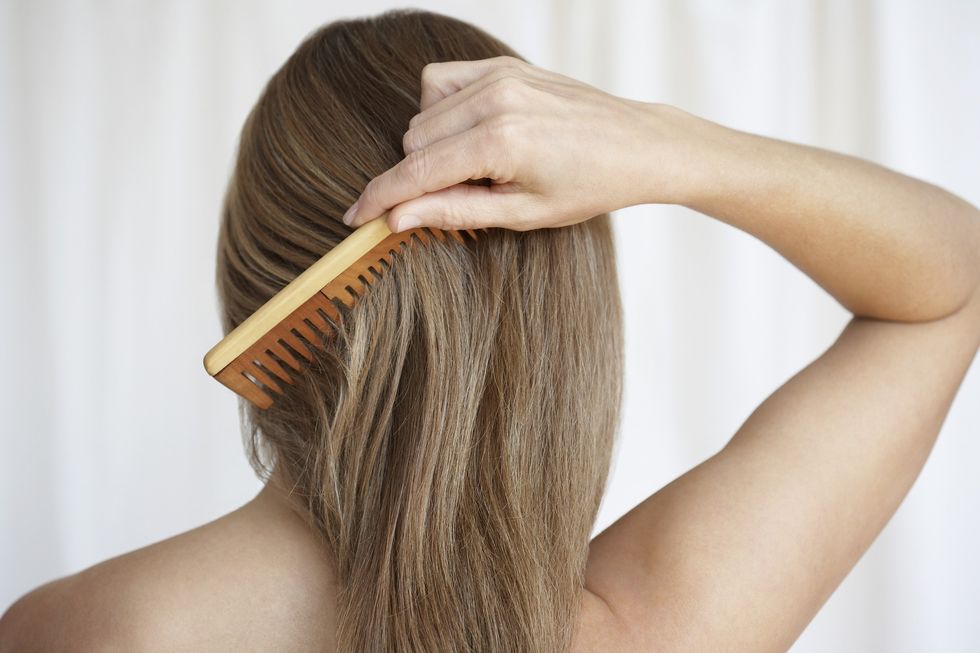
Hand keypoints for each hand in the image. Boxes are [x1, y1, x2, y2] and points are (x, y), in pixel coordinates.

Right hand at [343, 55, 696, 231]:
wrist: (637, 145)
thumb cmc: (588, 186)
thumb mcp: (522, 214)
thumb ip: (454, 212)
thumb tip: (398, 218)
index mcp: (500, 141)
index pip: (416, 171)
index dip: (380, 198)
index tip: (354, 218)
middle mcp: (494, 98)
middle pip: (413, 140)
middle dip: (421, 174)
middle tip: (468, 193)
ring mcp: (498, 74)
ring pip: (423, 112)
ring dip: (433, 144)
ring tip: (479, 164)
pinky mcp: (503, 63)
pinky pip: (441, 82)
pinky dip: (442, 110)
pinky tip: (472, 132)